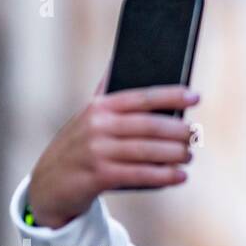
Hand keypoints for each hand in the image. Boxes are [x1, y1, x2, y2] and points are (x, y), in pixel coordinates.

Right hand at [26, 75, 199, 228]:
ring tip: (189, 156)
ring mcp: (97, 151)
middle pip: (148, 125)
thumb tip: (117, 61)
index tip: (195, 96)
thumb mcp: (88, 119)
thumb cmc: (79, 148)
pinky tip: (180, 176)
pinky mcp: (99, 175)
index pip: (141, 98)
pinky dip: (163, 175)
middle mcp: (98, 126)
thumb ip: (106, 96)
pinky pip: (139, 174)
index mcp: (99, 107)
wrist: (50, 184)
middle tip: (194, 134)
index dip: (170, 95)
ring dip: (174, 153)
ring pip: (146, 150)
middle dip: (177, 130)